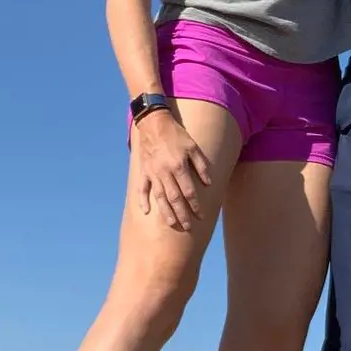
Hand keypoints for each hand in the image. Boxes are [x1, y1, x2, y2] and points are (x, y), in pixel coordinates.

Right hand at [133, 110, 210, 230]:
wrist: (154, 123)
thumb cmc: (177, 134)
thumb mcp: (193, 146)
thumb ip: (201, 165)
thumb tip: (208, 183)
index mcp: (179, 166)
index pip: (188, 192)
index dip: (195, 205)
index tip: (201, 216)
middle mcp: (165, 172)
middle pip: (174, 199)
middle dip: (182, 214)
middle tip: (188, 227)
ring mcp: (153, 173)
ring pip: (160, 197)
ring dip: (166, 212)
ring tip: (172, 224)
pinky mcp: (144, 171)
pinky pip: (142, 188)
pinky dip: (143, 200)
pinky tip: (146, 211)